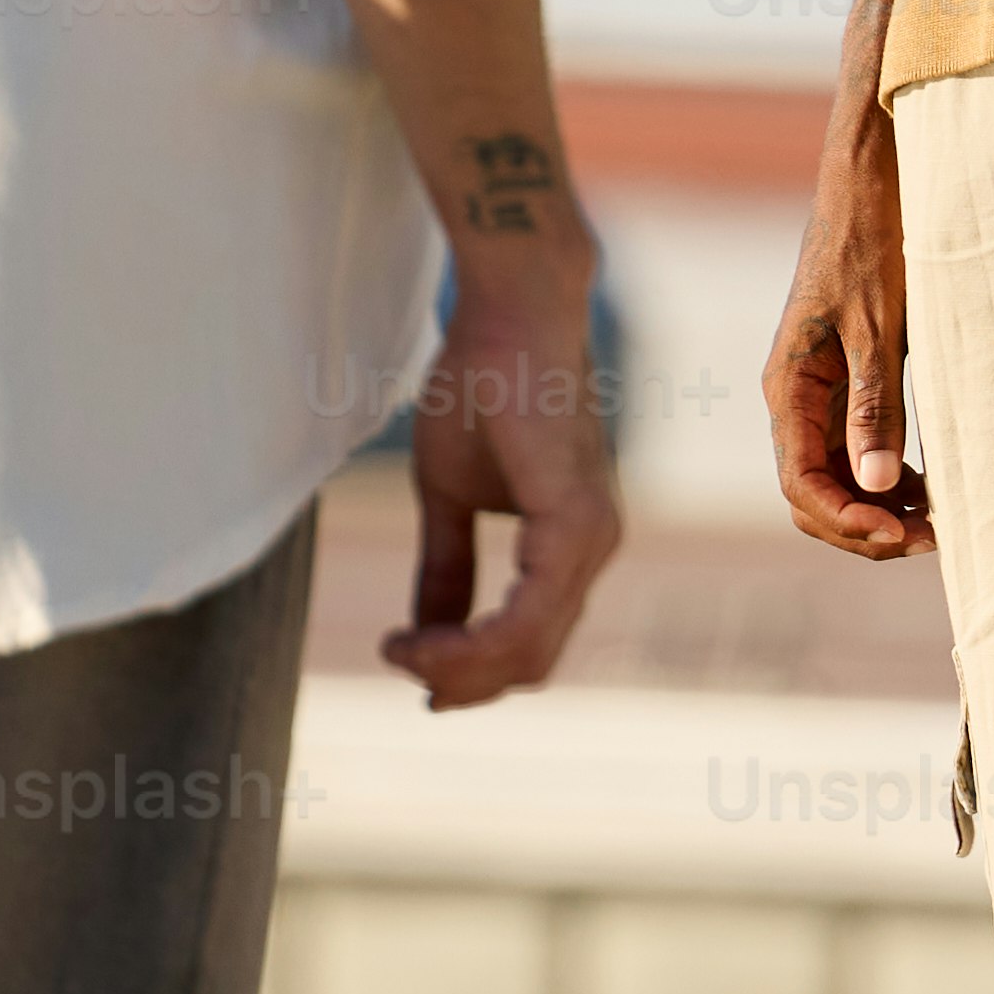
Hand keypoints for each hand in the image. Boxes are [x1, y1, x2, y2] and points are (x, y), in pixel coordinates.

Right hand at [389, 241, 620, 709]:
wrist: (509, 313)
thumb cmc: (482, 388)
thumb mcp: (450, 495)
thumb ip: (447, 567)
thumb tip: (427, 635)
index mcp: (571, 544)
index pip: (527, 641)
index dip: (466, 669)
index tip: (403, 659)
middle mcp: (594, 548)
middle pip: (530, 661)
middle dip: (460, 680)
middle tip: (398, 663)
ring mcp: (591, 538)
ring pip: (528, 650)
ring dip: (456, 667)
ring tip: (399, 651)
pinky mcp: (573, 521)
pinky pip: (525, 618)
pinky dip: (469, 643)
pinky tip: (421, 638)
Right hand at [768, 106, 926, 559]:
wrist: (872, 177)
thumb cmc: (871, 240)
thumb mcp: (880, 327)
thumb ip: (875, 406)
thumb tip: (878, 487)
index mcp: (790, 387)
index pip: (801, 484)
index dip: (847, 520)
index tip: (900, 533)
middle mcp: (796, 396)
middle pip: (814, 493)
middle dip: (863, 525)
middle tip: (929, 539)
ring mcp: (819, 390)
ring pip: (835, 477)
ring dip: (876, 506)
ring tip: (933, 520)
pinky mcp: (847, 378)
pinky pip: (853, 448)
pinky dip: (884, 476)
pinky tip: (925, 484)